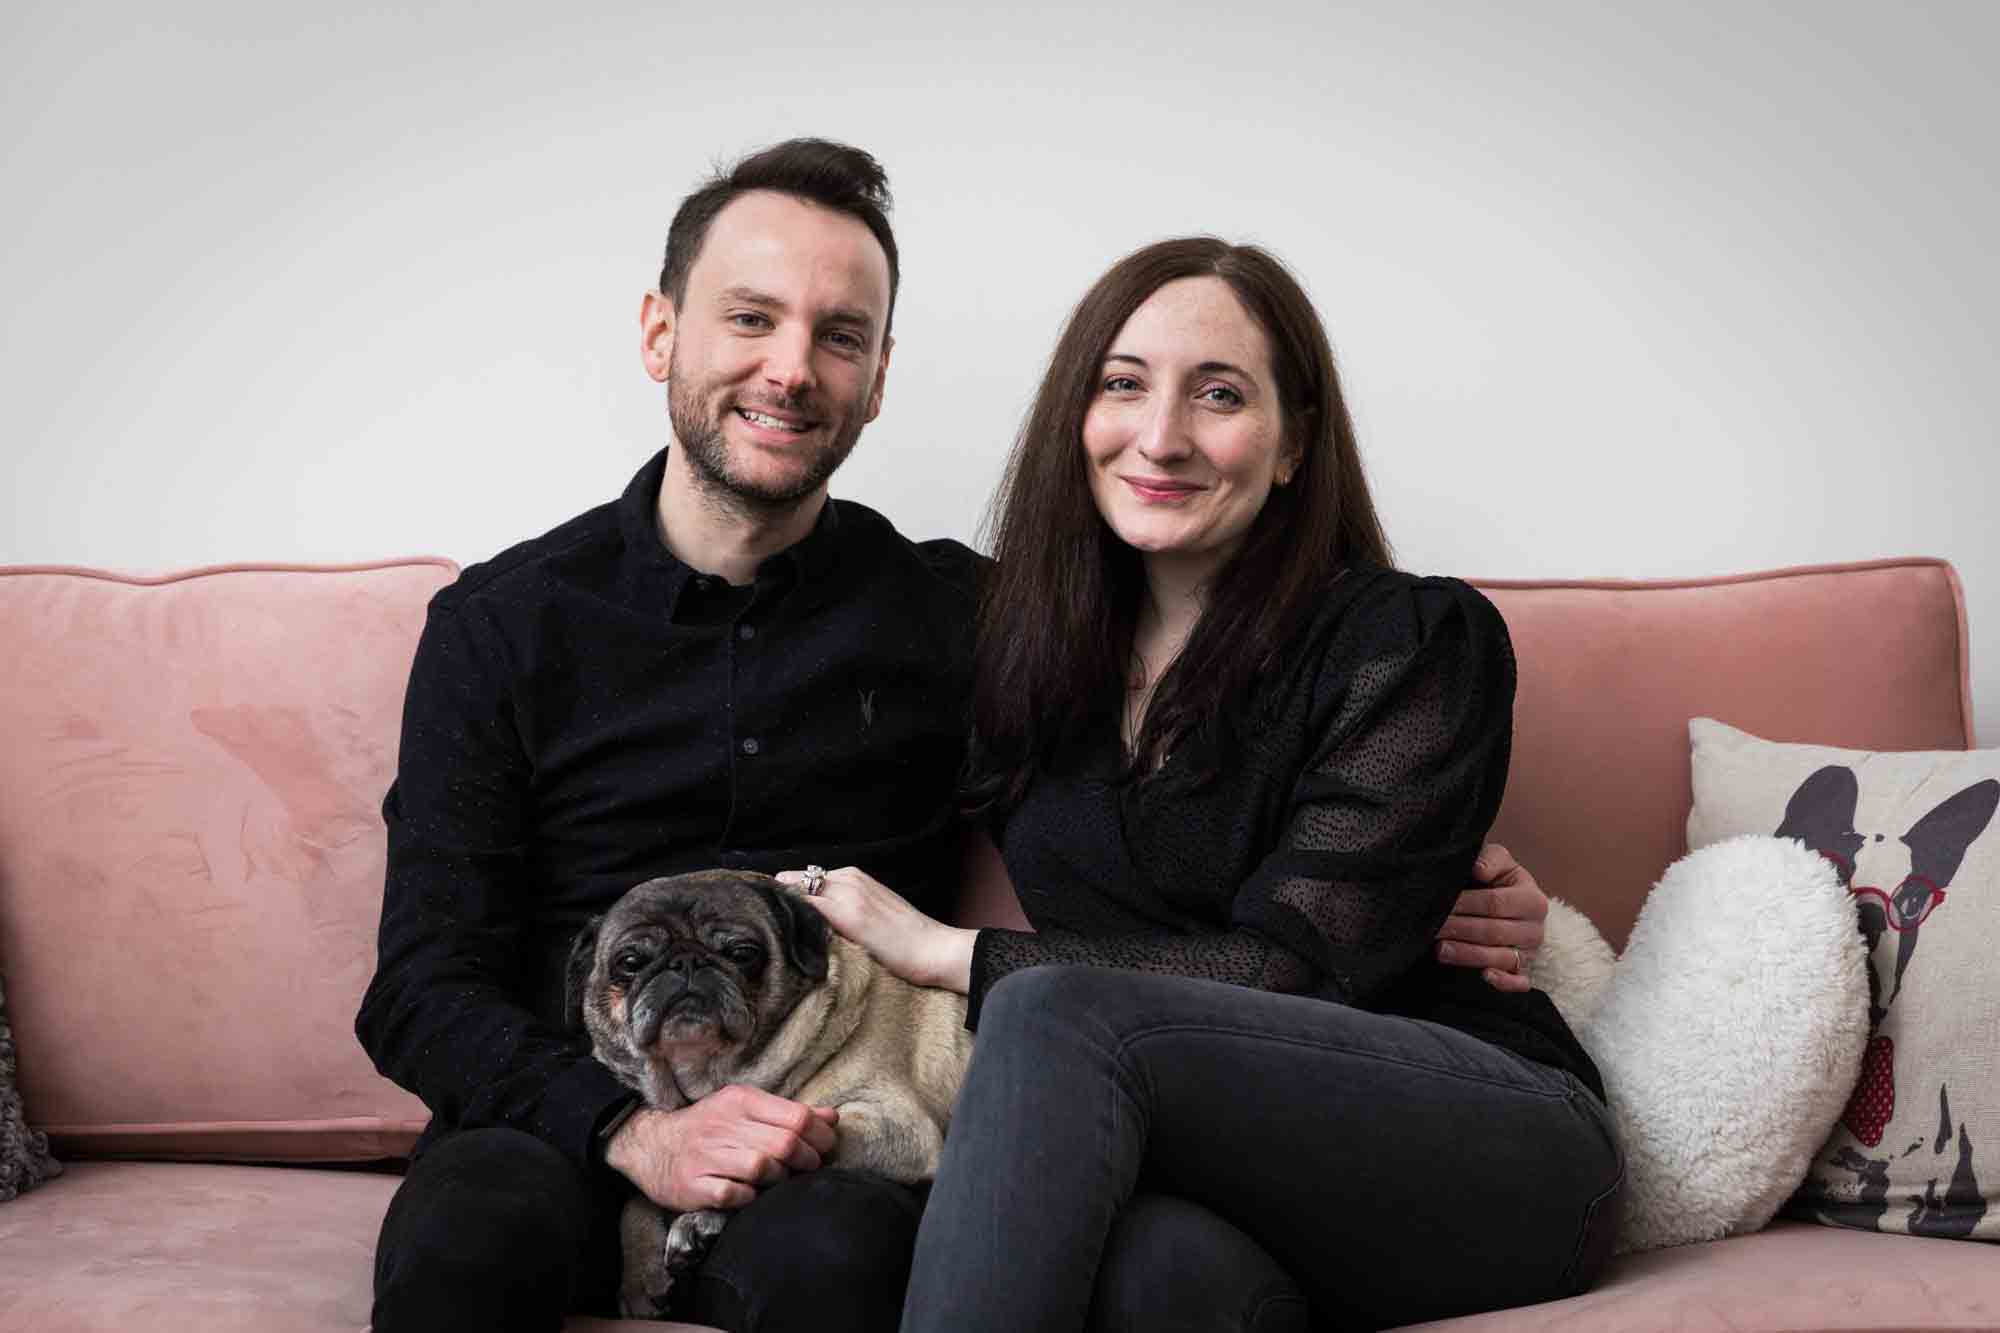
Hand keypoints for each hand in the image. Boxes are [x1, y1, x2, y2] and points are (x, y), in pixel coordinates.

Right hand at [604, 1084, 838, 1211]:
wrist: (651, 1145)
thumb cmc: (710, 1128)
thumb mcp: (746, 1109)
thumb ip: (790, 1113)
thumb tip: (832, 1117)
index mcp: (741, 1101)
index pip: (797, 1116)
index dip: (821, 1135)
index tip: (826, 1146)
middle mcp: (723, 1125)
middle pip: (785, 1144)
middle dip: (807, 1160)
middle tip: (809, 1167)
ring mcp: (706, 1156)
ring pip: (762, 1168)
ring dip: (780, 1178)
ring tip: (779, 1179)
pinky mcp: (692, 1185)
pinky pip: (733, 1195)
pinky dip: (749, 1197)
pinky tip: (750, 1193)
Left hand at [775, 865, 975, 993]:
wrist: (934, 949)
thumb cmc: (906, 937)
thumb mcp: (872, 909)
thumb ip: (843, 905)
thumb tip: (809, 917)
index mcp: (853, 875)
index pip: (803, 879)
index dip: (786, 897)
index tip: (776, 915)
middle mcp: (847, 878)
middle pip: (795, 883)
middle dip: (780, 902)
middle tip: (772, 925)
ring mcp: (848, 894)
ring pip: (798, 894)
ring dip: (786, 911)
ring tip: (779, 934)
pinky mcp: (849, 915)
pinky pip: (808, 909)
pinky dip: (794, 919)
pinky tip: (789, 936)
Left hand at [1436, 843, 1547, 993]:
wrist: (1509, 902)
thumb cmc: (1498, 879)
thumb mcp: (1498, 861)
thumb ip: (1490, 859)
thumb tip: (1479, 869)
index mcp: (1533, 900)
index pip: (1496, 903)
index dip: (1467, 903)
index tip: (1442, 903)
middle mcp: (1535, 929)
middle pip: (1494, 932)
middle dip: (1460, 929)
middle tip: (1432, 927)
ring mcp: (1529, 953)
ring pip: (1500, 957)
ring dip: (1469, 955)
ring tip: (1440, 950)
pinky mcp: (1522, 972)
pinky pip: (1518, 982)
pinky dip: (1504, 982)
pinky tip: (1485, 977)